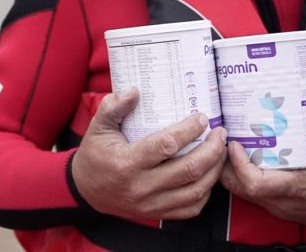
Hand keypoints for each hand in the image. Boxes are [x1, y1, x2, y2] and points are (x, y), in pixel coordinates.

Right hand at [71, 88, 227, 220]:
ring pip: (196, 190)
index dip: (189, 130)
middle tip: (220, 133)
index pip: (167, 146)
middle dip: (212, 149)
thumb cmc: (94, 155)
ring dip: (214, 170)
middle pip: (189, 169)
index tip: (201, 118)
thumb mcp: (97, 127)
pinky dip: (206, 191)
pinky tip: (208, 175)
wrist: (86, 190)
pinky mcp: (158, 214)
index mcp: (127, 163)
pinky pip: (192, 208)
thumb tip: (134, 91)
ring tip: (220, 152)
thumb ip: (113, 107)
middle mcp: (142, 186)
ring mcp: (152, 204)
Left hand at [219, 117, 305, 228]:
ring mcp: (281, 206)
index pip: (254, 184)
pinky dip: (243, 176)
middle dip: (226, 165)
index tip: (235, 143)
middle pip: (239, 188)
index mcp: (298, 189)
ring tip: (232, 143)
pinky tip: (248, 156)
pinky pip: (253, 193)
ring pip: (243, 192)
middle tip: (224, 138)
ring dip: (233, 170)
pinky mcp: (281, 205)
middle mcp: (284, 201)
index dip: (238, 164)